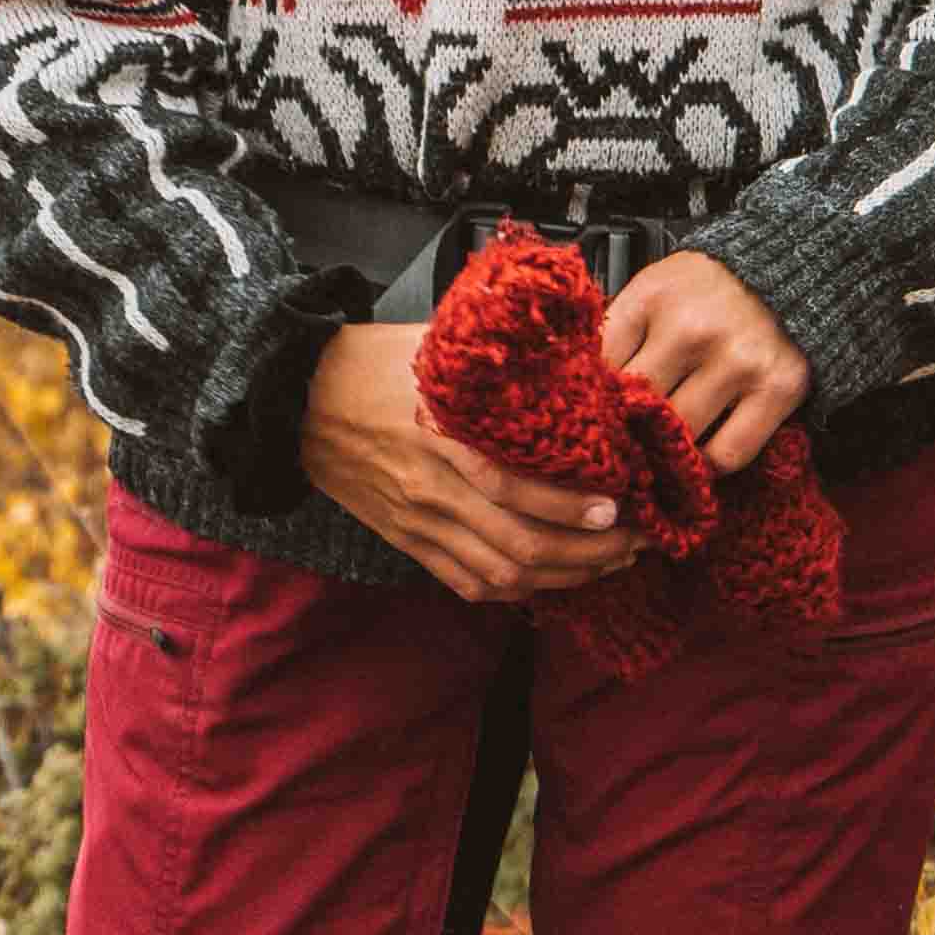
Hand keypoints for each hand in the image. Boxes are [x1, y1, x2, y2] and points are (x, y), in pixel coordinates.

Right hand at [302, 320, 642, 604]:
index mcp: (440, 432)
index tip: (618, 504)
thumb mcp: (437, 344)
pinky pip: (469, 582)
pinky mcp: (409, 542)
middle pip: (520, 544)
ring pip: (503, 573)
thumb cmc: (371, 362)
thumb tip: (574, 355)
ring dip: (565, 576)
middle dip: (589, 552)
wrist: (297, 399)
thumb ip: (501, 356)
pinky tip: (553, 580)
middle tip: (637, 540)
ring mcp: (419, 522)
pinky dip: (517, 590)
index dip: (570, 505)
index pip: (513, 484)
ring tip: (610, 562)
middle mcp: (432, 488)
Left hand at [601, 250, 811, 476]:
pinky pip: (729, 452)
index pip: (602, 365)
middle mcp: (693, 329)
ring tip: (666, 445)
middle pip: (639, 406)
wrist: (792, 268)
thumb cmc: (713, 285)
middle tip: (629, 439)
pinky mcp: (777, 388)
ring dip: (671, 447)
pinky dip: (711, 462)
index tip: (597, 412)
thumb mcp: (656, 287)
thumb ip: (622, 331)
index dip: (595, 396)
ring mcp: (737, 361)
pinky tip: (703, 451)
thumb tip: (586, 389)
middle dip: (631, 426)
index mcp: (654, 297)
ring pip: (681, 434)